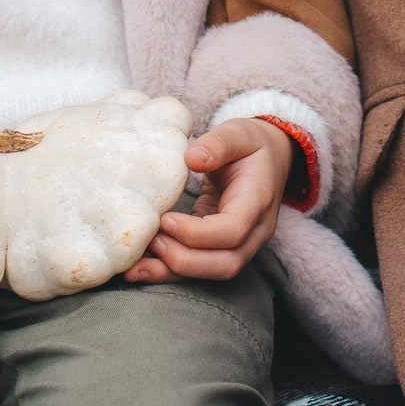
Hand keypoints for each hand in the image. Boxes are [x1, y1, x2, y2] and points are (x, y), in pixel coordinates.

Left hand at [124, 118, 292, 283]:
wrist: (269, 158)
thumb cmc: (251, 145)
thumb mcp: (238, 133)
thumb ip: (218, 143)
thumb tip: (192, 158)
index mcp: (258, 201)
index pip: (232, 230)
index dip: (197, 233)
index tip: (165, 219)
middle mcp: (255, 230)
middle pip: (225, 263)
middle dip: (184, 261)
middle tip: (151, 242)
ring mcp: (241, 244)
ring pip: (211, 272)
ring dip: (172, 272)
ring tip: (135, 267)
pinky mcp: (222, 247)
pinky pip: (199, 265)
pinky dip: (170, 270)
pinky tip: (142, 266)